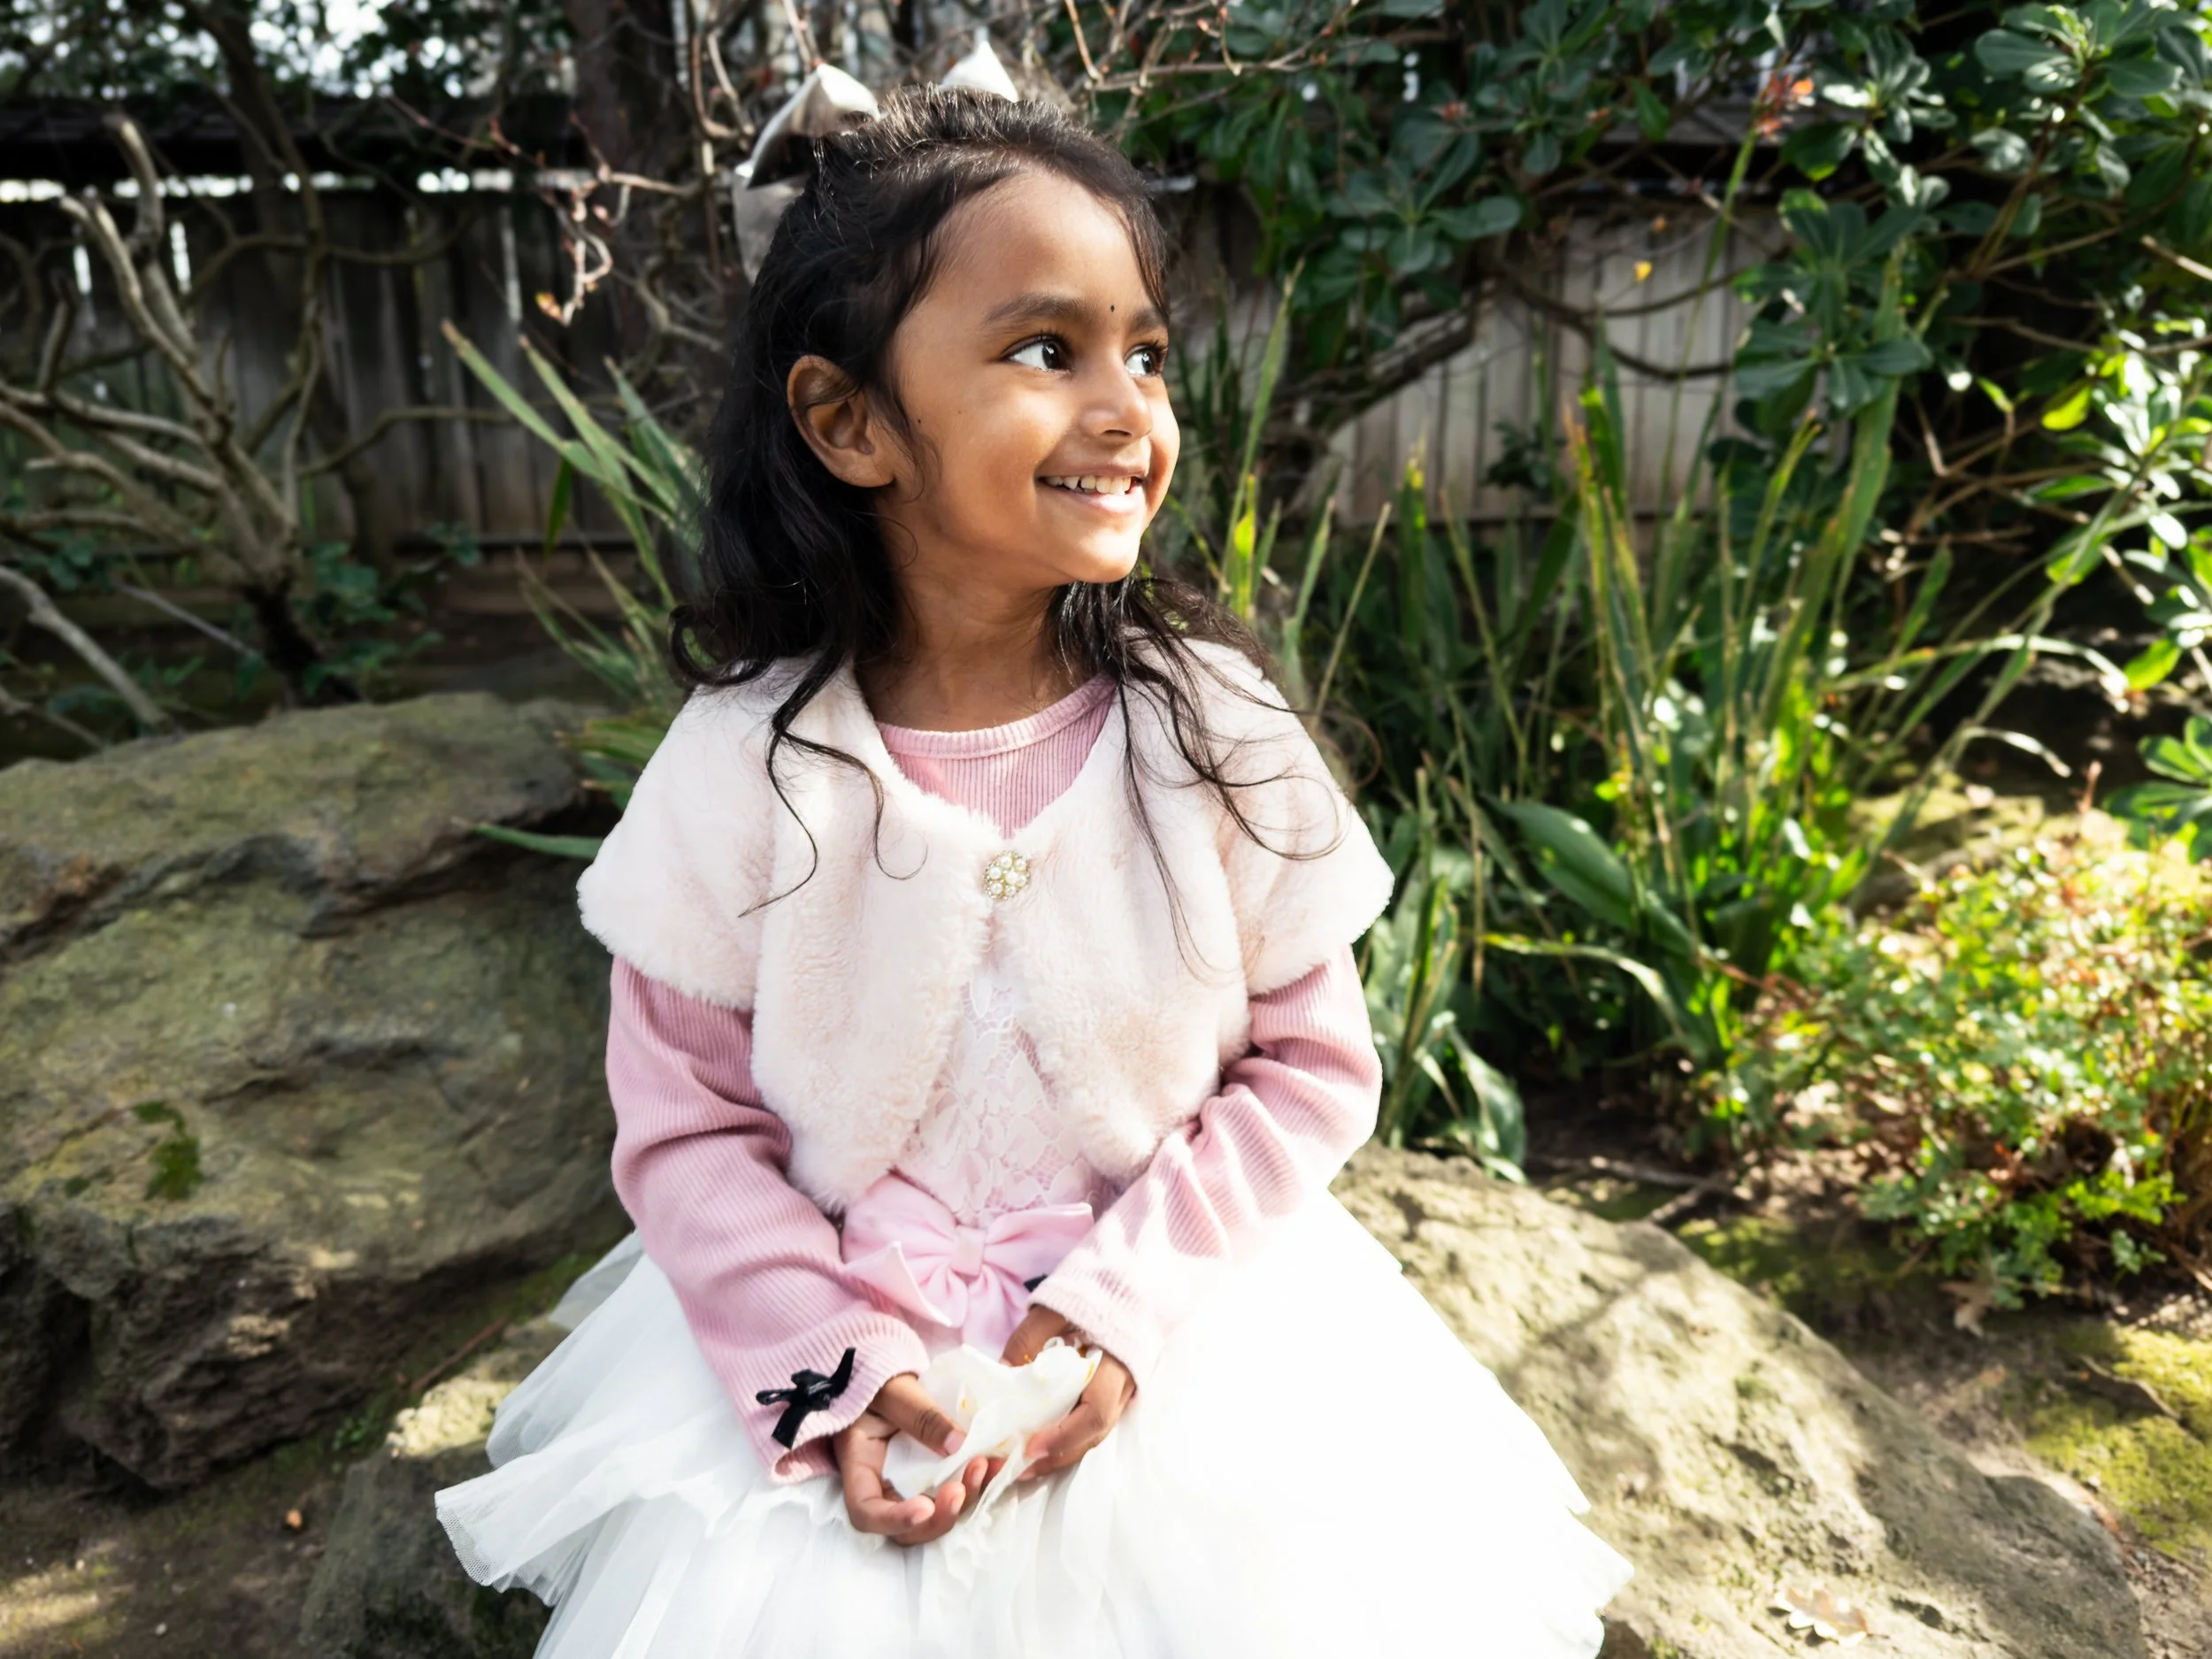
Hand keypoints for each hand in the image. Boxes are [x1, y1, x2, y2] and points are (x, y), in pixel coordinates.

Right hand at [830, 1372, 1005, 1546]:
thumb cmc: (877, 1376)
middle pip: (905, 1529)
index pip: (866, 1512)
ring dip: (963, 1503)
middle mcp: (882, 1486)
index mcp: (859, 1465)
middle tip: (961, 1490)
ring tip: (985, 1468)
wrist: (886, 1370)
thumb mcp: (894, 1390)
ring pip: (934, 1517)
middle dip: (937, 1518)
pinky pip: (953, 1494)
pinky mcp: (933, 1477)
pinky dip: (975, 1486)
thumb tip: (958, 1445)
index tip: (924, 1507)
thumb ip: (920, 1416)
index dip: (894, 1521)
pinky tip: (993, 1465)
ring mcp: (909, 1485)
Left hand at [998, 1305, 1136, 1481]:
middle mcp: (1125, 1384)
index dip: (1064, 1436)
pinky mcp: (1117, 1390)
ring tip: (1027, 1461)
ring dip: (1064, 1451)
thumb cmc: (1093, 1291)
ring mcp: (1124, 1389)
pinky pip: (1095, 1422)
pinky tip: (1046, 1440)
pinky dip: (1071, 1437)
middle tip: (1020, 1467)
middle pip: (1095, 1434)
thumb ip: (1028, 1338)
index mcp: (1115, 1362)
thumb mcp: (1054, 1307)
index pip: (1095, 1412)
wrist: (1128, 1280)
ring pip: (1097, 1433)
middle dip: (1058, 1455)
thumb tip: (1001, 1374)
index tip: (1030, 1446)